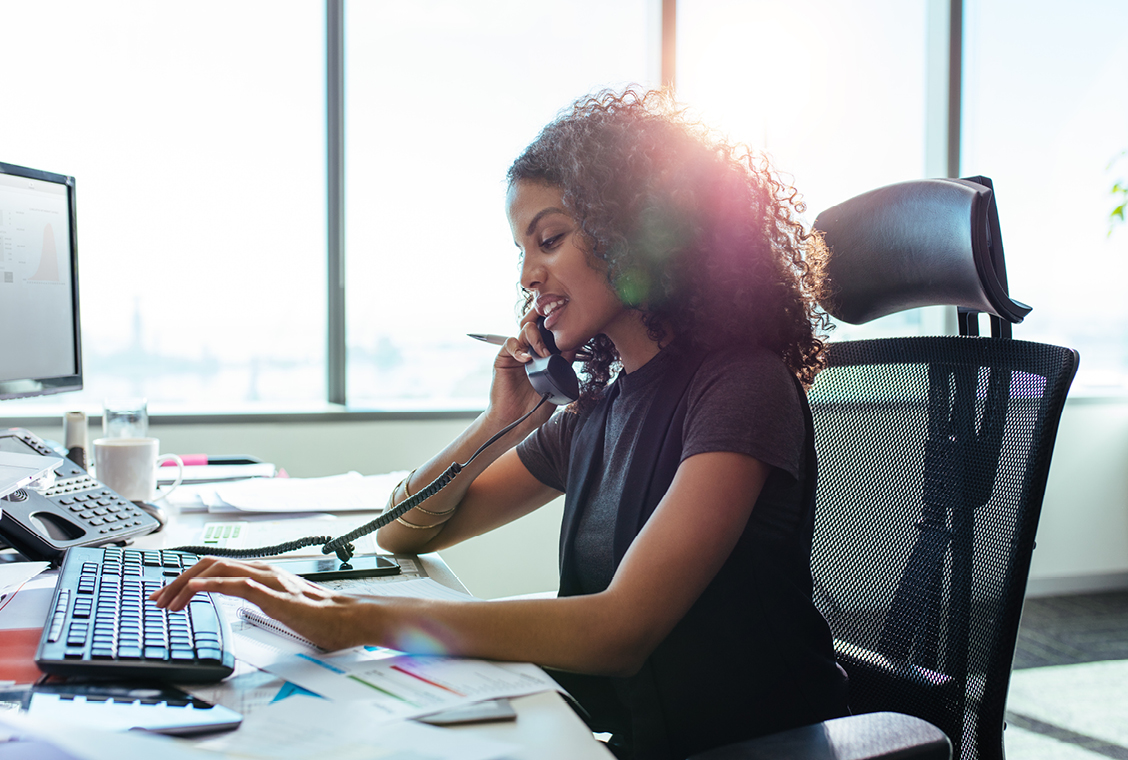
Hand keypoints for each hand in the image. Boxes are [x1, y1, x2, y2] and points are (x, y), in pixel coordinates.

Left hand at [149, 557, 371, 651]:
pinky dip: (213, 584)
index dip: (187, 578)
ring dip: (187, 584)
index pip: (217, 567)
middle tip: (157, 599)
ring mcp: (269, 581)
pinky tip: (195, 589)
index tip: (167, 594)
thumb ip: (262, 602)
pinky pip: (239, 585)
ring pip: (220, 569)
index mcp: (263, 574)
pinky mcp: (275, 596)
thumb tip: (243, 608)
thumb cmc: (323, 617)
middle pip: (211, 564)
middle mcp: (263, 571)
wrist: (351, 619)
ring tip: (168, 599)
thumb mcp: (281, 608)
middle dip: (178, 580)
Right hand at [485, 311, 567, 427]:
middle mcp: (531, 352)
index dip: (558, 330)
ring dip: (536, 338)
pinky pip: (510, 343)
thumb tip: (573, 349)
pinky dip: (519, 348)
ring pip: (526, 329)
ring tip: (542, 354)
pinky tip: (526, 360)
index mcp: (545, 357)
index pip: (552, 334)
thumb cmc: (534, 408)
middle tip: (555, 339)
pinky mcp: (503, 359)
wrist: (515, 421)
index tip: (569, 335)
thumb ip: (563, 368)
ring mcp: (517, 354)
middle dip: (547, 325)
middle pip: (539, 325)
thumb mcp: (555, 387)